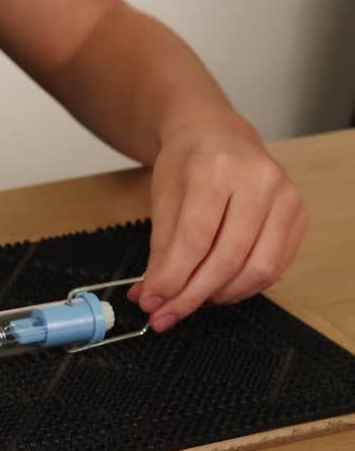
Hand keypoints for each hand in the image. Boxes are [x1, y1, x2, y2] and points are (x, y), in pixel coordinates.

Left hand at [128, 119, 307, 331]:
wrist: (217, 135)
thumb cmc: (187, 164)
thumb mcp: (162, 198)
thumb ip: (159, 250)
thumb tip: (152, 296)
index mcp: (216, 167)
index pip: (196, 237)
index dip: (172, 278)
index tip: (151, 302)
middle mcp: (260, 180)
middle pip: (228, 257)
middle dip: (192, 295)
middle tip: (165, 314)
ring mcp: (286, 198)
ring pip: (257, 269)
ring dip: (218, 296)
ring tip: (189, 300)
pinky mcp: (299, 217)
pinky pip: (275, 267)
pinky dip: (243, 287)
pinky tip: (216, 289)